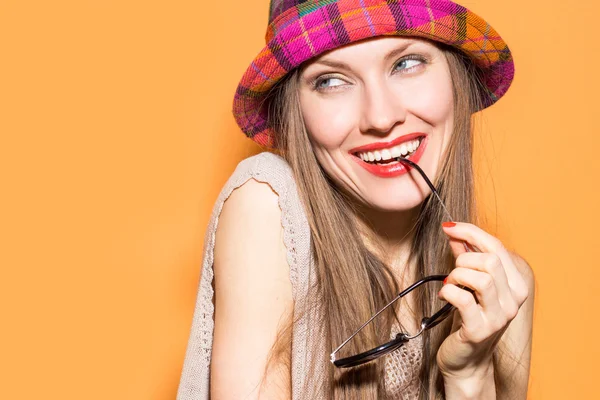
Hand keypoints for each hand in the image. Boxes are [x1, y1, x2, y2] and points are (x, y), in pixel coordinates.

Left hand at [436, 222, 529, 381]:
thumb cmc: (469, 319)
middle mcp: (513, 301)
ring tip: (449, 285)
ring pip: (481, 278)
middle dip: (464, 259)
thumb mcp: (471, 285)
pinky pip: (463, 299)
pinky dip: (448, 291)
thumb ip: (466, 258)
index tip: (449, 226)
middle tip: (452, 271)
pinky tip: (444, 296)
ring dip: (457, 275)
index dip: (471, 232)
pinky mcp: (479, 330)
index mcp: (515, 286)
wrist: (466, 360)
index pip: (497, 247)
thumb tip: (455, 232)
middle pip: (491, 261)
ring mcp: (499, 317)